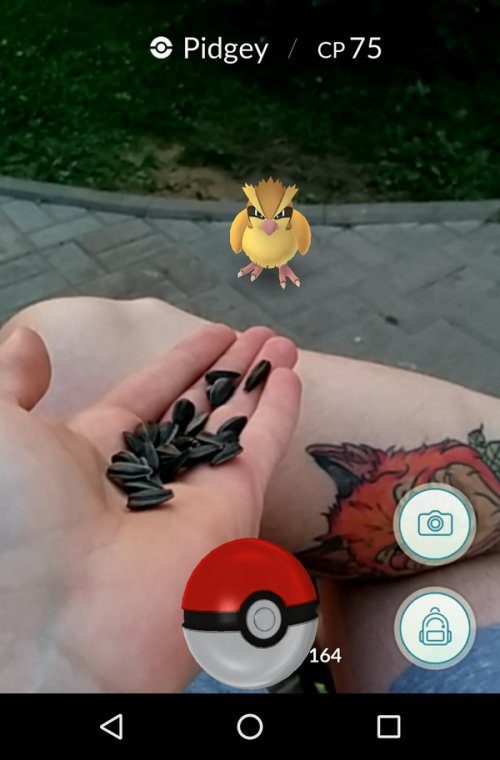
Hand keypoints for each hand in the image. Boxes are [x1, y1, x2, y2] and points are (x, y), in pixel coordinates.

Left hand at [0, 324, 299, 692]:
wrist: (57, 617)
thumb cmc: (15, 517)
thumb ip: (11, 380)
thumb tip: (29, 339)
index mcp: (89, 459)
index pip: (148, 398)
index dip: (182, 364)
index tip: (215, 334)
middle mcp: (146, 480)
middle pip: (198, 412)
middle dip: (230, 371)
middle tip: (260, 336)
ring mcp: (191, 499)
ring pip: (234, 427)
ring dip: (261, 383)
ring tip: (284, 343)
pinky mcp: (230, 515)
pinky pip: (259, 452)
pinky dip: (278, 415)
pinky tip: (290, 377)